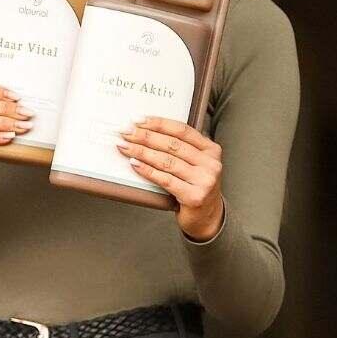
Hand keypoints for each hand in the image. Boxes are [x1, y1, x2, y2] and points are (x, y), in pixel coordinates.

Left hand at [117, 117, 224, 240]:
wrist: (208, 217)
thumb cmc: (195, 185)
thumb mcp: (195, 162)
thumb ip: (179, 146)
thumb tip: (144, 129)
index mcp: (211, 150)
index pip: (181, 130)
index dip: (158, 123)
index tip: (138, 120)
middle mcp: (211, 164)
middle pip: (171, 144)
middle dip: (144, 136)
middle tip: (126, 132)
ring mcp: (204, 181)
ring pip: (166, 161)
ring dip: (141, 152)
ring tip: (125, 146)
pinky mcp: (194, 197)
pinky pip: (165, 179)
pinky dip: (147, 170)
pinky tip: (135, 163)